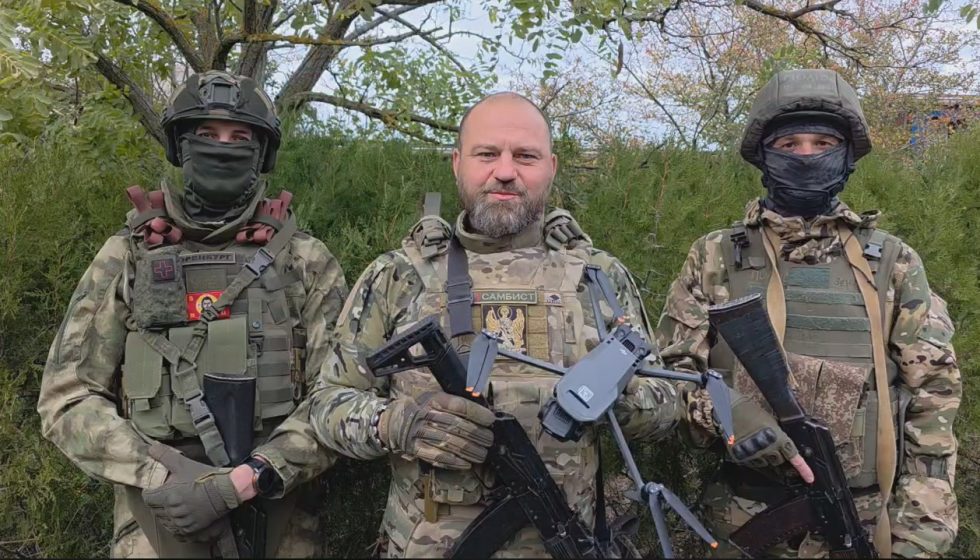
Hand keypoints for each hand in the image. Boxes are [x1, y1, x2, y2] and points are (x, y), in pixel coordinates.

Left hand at [141, 443, 241, 540]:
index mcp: (166, 496)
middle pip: (155, 510)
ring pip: (164, 521)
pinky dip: (176, 524)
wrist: (225, 492)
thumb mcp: (184, 463)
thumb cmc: (204, 478)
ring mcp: (180, 522)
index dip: (150, 492)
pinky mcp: (189, 529)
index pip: (147, 498)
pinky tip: (182, 516)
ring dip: (166, 514)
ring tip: (175, 505)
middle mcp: (171, 512)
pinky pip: (175, 530)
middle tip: (166, 495)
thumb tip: (151, 447)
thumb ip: (165, 455)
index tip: (156, 488)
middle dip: (158, 503)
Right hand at [379, 392, 495, 469]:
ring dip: (469, 451)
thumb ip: (454, 401)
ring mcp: (419, 433)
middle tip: (490, 440)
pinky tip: (466, 464)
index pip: (458, 406)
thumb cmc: (420, 408)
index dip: (477, 413)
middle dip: (477, 435)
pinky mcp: (415, 448)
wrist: (392, 421)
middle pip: (456, 426)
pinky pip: (437, 456)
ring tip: (482, 454)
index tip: (490, 420)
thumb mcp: (434, 397)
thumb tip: (481, 408)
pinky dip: (453, 462)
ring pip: (449, 443)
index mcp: (433, 399)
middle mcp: (426, 415)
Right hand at [729, 392, 813, 483]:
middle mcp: (767, 448)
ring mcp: (754, 453)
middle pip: (778, 461)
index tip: (809, 479)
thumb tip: (785, 450)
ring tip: (756, 443)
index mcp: (778, 438)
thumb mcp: (772, 422)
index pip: (794, 457)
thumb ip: (780, 437)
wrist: (731, 409)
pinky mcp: (742, 456)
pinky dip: (752, 458)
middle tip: (769, 445)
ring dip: (764, 457)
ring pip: (765, 464)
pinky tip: (748, 446)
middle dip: (776, 455)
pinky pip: (752, 463)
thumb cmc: (751, 412)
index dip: (803, 469)